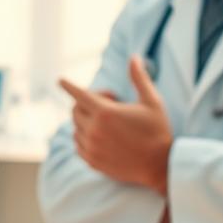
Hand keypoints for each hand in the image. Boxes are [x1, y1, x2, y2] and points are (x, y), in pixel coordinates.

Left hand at [61, 56, 172, 195]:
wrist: (161, 166)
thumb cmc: (158, 131)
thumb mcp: (152, 101)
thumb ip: (139, 78)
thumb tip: (134, 57)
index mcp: (105, 112)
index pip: (79, 94)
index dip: (69, 86)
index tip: (60, 80)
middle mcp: (94, 130)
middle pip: (76, 110)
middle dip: (87, 103)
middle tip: (110, 104)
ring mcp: (92, 147)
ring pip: (76, 128)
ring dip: (86, 121)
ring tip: (109, 123)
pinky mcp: (92, 161)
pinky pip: (78, 145)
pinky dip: (84, 138)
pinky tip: (102, 137)